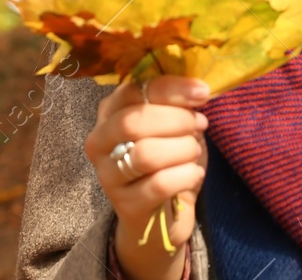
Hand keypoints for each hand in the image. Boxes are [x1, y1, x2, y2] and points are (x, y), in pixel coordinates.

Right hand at [84, 75, 210, 279]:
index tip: (202, 92)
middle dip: (176, 120)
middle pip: (134, 122)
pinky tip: (194, 173)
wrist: (163, 213)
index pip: (133, 91)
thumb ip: (176, 103)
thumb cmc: (169, 159)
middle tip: (200, 124)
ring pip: (146, 155)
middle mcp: (99, 142)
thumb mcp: (171, 124)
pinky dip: (186, 175)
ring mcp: (107, 175)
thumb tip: (197, 89)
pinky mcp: (124, 205)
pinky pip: (159, 184)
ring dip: (183, 148)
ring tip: (195, 151)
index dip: (170, 89)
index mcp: (109, 113)